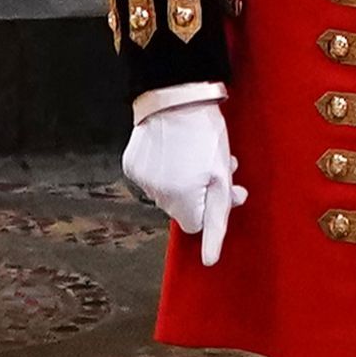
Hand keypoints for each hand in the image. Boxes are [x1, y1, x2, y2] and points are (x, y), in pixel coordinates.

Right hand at [121, 95, 237, 266]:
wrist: (175, 97)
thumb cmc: (205, 134)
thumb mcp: (222, 176)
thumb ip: (218, 218)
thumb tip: (210, 259)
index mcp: (180, 200)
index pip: (196, 226)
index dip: (212, 208)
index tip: (224, 191)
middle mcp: (155, 195)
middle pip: (183, 208)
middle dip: (201, 193)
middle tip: (217, 167)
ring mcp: (140, 180)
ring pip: (167, 193)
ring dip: (184, 180)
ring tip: (195, 153)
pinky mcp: (130, 165)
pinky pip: (151, 178)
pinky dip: (164, 169)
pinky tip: (174, 148)